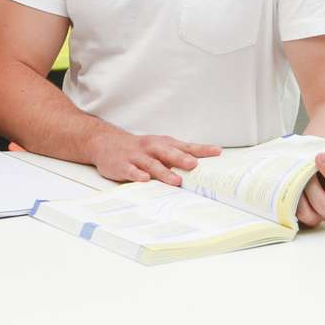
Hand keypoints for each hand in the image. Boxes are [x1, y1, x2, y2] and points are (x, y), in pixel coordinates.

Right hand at [92, 132, 221, 184]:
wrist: (106, 143)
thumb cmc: (140, 149)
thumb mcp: (159, 148)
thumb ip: (178, 157)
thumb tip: (203, 170)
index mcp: (164, 144)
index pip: (186, 146)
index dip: (201, 149)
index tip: (217, 152)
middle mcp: (152, 148)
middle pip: (169, 152)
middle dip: (182, 158)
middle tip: (194, 165)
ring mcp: (137, 157)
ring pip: (152, 164)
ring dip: (164, 172)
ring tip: (176, 181)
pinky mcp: (122, 165)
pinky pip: (130, 170)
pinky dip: (137, 175)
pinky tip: (144, 180)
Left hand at [295, 147, 324, 227]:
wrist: (314, 158)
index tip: (320, 156)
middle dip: (316, 190)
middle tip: (306, 170)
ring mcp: (314, 212)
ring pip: (310, 217)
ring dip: (301, 199)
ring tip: (294, 178)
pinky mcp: (298, 212)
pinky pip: (293, 216)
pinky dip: (287, 204)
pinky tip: (283, 185)